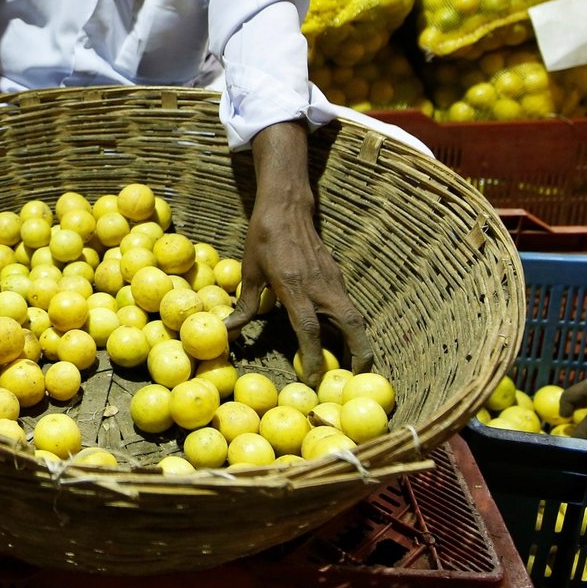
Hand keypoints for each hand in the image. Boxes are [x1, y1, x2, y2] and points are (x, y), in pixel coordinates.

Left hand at [223, 199, 371, 385]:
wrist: (287, 206)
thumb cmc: (263, 237)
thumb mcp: (250, 270)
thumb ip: (246, 304)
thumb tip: (228, 330)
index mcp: (294, 285)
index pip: (309, 327)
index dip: (313, 356)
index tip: (315, 380)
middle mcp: (320, 285)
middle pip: (351, 326)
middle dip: (358, 355)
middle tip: (355, 381)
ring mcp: (333, 280)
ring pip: (355, 317)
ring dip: (358, 343)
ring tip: (354, 368)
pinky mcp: (337, 276)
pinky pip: (349, 307)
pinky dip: (350, 327)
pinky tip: (343, 341)